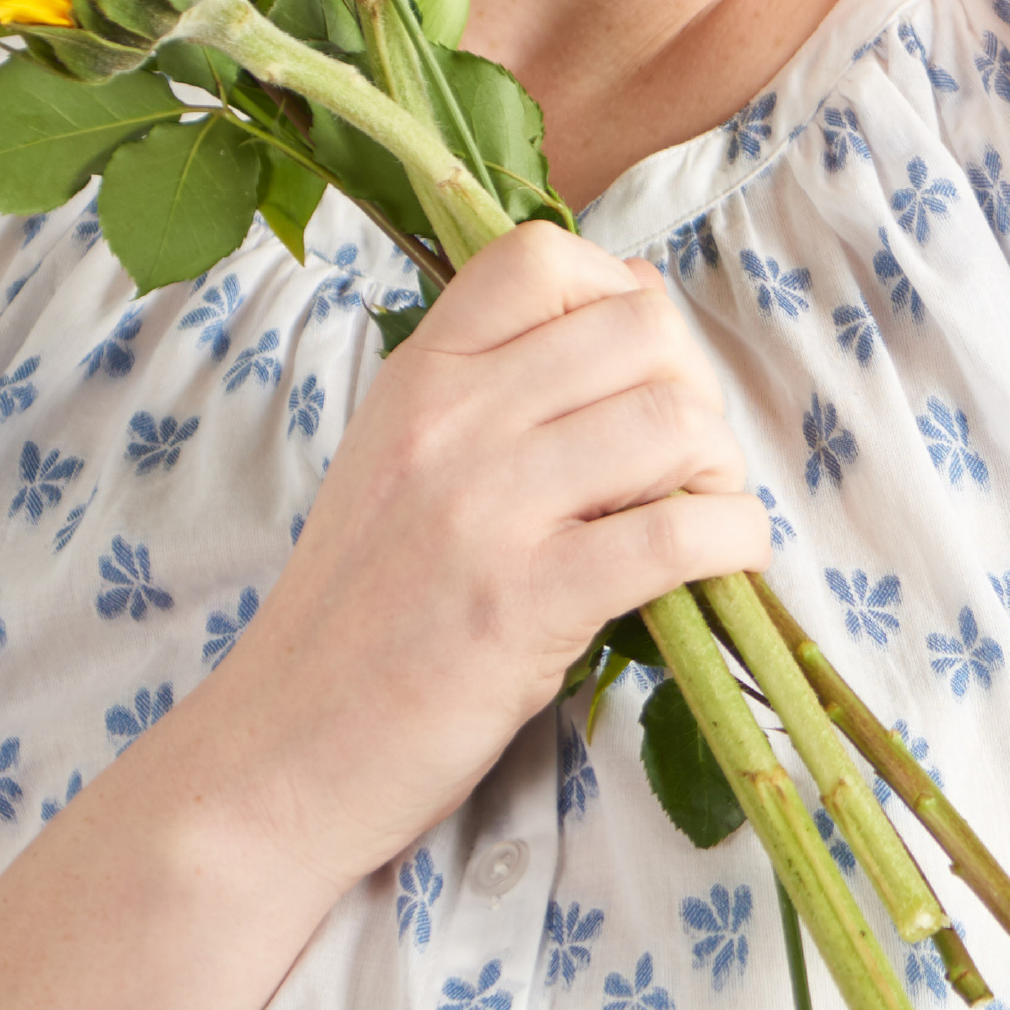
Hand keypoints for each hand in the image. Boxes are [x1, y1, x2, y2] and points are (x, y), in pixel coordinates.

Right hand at [194, 221, 770, 899]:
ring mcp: (486, 509)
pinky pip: (677, 533)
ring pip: (674, 423)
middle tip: (686, 464)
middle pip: (641, 331)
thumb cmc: (357, 616)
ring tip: (700, 521)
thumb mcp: (399, 463)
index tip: (636, 371)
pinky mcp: (524, 603)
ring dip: (720, 472)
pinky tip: (719, 567)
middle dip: (696, 391)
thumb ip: (500, 386)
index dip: (623, 296)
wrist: (278, 752)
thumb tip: (640, 300)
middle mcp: (451, 421)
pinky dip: (731, 543)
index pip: (543, 257)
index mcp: (418, 376)